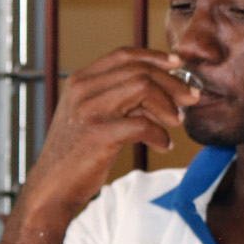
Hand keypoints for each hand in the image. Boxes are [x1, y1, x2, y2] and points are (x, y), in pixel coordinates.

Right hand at [18, 48, 198, 222]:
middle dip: (173, 84)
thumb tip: (165, 91)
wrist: (52, 187)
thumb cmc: (76, 154)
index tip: (178, 64)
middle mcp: (83, 90)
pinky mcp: (98, 134)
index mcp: (80, 80)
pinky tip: (164, 145)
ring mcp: (89, 110)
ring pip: (143, 88)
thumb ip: (119, 99)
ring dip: (168, 106)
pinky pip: (143, 125)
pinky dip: (160, 135)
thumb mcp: (91, 116)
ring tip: (176, 123)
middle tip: (191, 98)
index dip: (155, 57)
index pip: (124, 55)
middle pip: (139, 71)